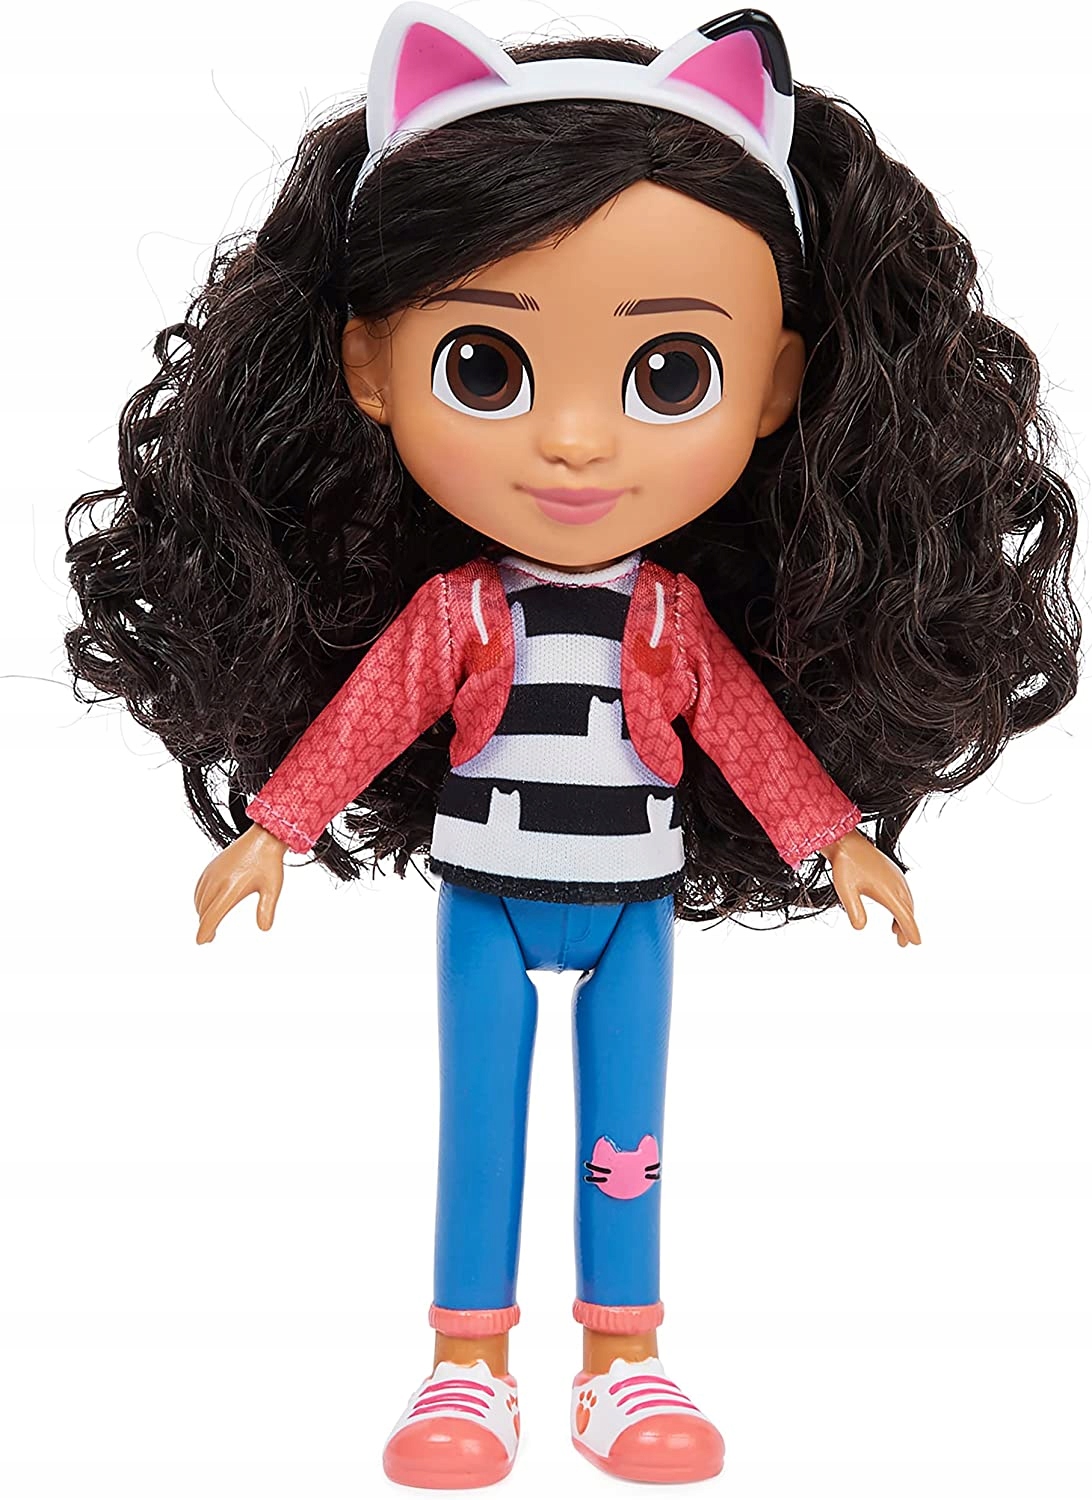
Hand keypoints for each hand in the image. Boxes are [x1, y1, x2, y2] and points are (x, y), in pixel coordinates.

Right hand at [194, 823, 287, 943]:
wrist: (262, 837)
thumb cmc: (269, 863)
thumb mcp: (273, 888)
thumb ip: (267, 909)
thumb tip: (264, 929)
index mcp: (231, 887)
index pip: (212, 915)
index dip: (205, 930)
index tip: (201, 941)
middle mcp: (217, 880)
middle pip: (204, 910)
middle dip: (204, 925)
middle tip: (210, 937)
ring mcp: (212, 873)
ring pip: (200, 900)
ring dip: (202, 913)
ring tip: (209, 924)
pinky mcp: (211, 867)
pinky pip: (199, 889)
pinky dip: (199, 900)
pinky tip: (206, 906)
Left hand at [819, 828, 920, 946]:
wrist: (846, 842)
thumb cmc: (845, 865)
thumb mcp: (845, 890)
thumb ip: (854, 909)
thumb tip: (860, 927)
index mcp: (888, 891)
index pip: (904, 916)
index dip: (911, 930)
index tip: (917, 942)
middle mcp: (896, 884)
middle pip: (907, 910)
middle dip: (907, 927)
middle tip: (904, 943)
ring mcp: (895, 877)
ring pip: (906, 901)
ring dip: (904, 916)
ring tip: (896, 931)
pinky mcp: (891, 872)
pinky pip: (902, 892)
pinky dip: (902, 904)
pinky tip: (894, 908)